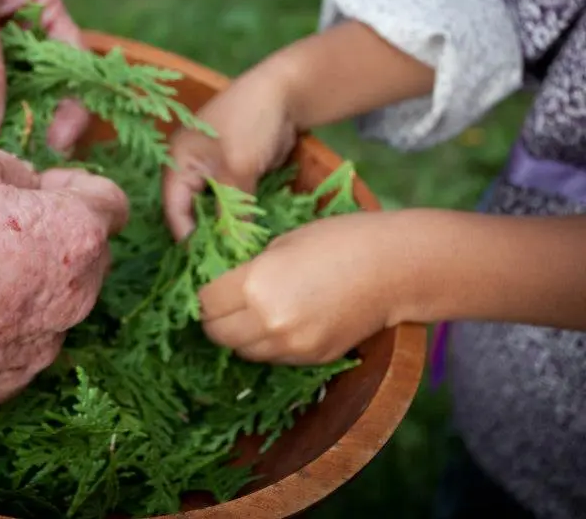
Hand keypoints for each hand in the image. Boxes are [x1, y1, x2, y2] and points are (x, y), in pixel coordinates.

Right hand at [0, 146, 127, 411]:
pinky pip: (19, 344)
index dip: (77, 186)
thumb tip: (24, 182)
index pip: (112, 203)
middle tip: (1, 222)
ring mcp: (42, 348)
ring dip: (30, 283)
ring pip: (55, 305)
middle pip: (89, 258)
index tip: (42, 185)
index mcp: (77, 236)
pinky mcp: (7, 384)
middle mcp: (75, 299)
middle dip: (58, 235)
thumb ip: (11, 169)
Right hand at [162, 21, 436, 241]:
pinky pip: (230, 201)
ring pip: (213, 208)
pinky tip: (249, 234)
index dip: (188, 237)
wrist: (286, 92)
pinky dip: (238, 215)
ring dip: (224, 227)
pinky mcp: (234, 171)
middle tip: (223, 263)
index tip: (206, 264)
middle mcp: (189, 168)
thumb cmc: (251, 122)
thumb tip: (233, 248)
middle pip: (191, 212)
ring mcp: (212, 169)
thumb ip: (232, 209)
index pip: (174, 210)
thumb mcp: (239, 169)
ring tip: (237, 253)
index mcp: (178, 162)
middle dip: (206, 235)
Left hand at [197, 211, 419, 364]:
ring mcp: (291, 345)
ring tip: (251, 312)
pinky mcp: (311, 358)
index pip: (205, 303)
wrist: (395, 268)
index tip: (209, 286)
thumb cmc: (339, 240)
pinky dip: (265, 344)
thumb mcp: (282, 243)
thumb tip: (222, 285)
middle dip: (214, 319)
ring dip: (238, 335)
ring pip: (242, 351)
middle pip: (217, 334)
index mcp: (256, 285)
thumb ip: (248, 269)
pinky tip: (278, 322)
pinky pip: (271, 358)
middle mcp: (268, 322)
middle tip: (223, 303)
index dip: (203, 295)